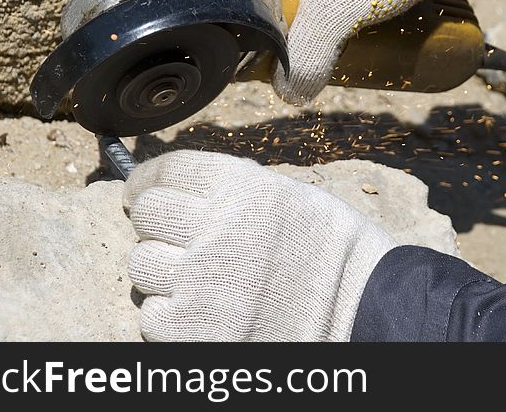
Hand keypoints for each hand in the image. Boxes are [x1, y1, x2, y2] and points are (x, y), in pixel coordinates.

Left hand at [124, 151, 396, 341]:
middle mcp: (216, 232)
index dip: (148, 179)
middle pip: (147, 213)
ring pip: (142, 263)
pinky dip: (171, 313)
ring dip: (163, 268)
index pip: (167, 171)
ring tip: (199, 275)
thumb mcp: (290, 196)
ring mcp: (200, 286)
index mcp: (243, 190)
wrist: (363, 313)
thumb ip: (232, 188)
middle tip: (177, 233)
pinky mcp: (191, 333)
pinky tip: (204, 309)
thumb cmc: (333, 252)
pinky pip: (152, 314)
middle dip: (157, 221)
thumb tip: (178, 185)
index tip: (142, 188)